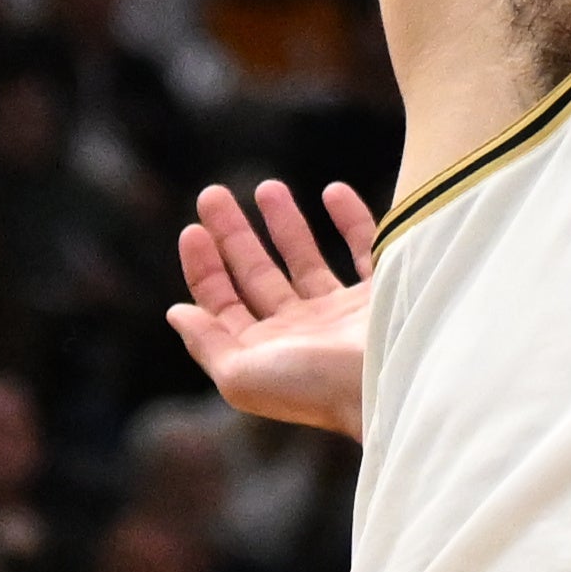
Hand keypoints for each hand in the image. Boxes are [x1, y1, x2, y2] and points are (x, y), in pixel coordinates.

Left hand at [165, 179, 377, 435]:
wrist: (393, 385)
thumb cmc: (315, 385)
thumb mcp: (241, 373)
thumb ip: (207, 343)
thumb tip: (177, 312)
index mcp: (268, 352)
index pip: (225, 305)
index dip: (204, 269)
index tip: (192, 229)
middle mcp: (303, 332)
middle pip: (258, 276)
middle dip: (233, 235)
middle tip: (212, 193)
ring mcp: (344, 313)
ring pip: (307, 260)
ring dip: (284, 224)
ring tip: (267, 185)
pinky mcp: (383, 293)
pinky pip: (366, 249)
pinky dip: (351, 220)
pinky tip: (333, 190)